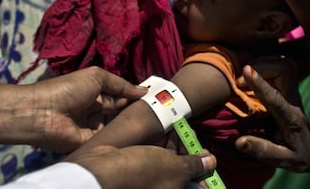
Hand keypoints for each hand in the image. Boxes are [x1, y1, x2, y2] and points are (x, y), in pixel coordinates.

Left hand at [0, 66, 146, 152]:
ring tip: (153, 119)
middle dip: (136, 108)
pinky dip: (121, 134)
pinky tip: (138, 131)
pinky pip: (110, 137)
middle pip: (122, 109)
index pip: (121, 94)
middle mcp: (98, 108)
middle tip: (159, 109)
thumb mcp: (96, 77)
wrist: (41, 112)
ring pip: (118, 124)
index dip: (136, 95)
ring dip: (131, 121)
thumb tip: (144, 90)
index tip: (156, 97)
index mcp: (97, 91)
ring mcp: (95, 126)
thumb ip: (120, 84)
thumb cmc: (68, 89)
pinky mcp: (92, 141)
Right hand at [64, 144, 216, 188]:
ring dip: (174, 145)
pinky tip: (163, 130)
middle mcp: (159, 187)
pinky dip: (160, 145)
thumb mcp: (173, 167)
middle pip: (181, 170)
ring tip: (178, 127)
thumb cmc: (139, 172)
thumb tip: (211, 162)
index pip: (194, 182)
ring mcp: (147, 179)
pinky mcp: (136, 169)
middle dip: (187, 151)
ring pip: (167, 161)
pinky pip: (154, 157)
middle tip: (190, 133)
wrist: (99, 171)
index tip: (205, 151)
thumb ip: (193, 164)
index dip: (202, 167)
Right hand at [235, 60, 309, 171]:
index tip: (245, 70)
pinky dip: (266, 61)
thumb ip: (262, 150)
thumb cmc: (296, 155)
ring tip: (245, 74)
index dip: (260, 83)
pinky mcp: (291, 84)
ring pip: (284, 63)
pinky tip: (254, 70)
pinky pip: (281, 63)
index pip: (275, 97)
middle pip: (284, 70)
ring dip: (263, 63)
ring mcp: (294, 89)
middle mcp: (294, 99)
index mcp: (290, 118)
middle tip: (240, 81)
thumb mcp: (282, 159)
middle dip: (260, 67)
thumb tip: (239, 142)